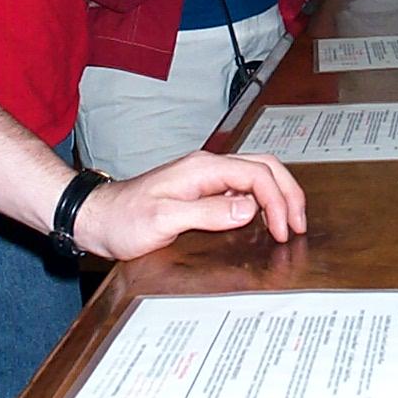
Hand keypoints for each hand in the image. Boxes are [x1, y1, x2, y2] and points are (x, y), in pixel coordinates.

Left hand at [75, 149, 306, 258]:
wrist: (97, 219)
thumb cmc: (123, 220)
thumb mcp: (164, 219)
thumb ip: (208, 212)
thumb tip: (249, 208)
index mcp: (203, 169)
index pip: (257, 174)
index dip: (278, 202)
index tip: (284, 231)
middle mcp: (207, 167)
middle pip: (265, 166)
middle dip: (289, 193)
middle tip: (300, 224)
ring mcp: (205, 178)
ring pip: (257, 174)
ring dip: (279, 195)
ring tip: (290, 222)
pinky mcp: (201, 191)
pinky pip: (243, 188)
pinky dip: (263, 201)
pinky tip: (265, 220)